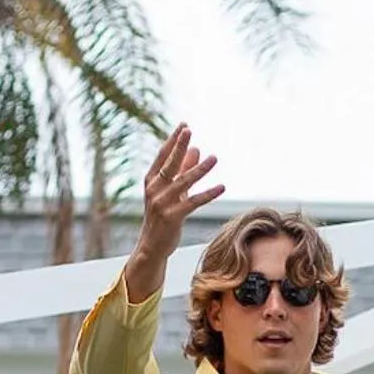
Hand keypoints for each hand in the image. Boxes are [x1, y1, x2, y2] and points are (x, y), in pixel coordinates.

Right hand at [124, 125, 223, 301]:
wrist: (152, 246)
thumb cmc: (162, 217)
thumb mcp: (171, 192)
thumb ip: (182, 171)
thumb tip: (196, 149)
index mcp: (151, 181)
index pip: (162, 156)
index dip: (173, 141)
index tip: (184, 126)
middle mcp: (154, 190)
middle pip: (169, 164)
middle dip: (179, 146)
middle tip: (189, 131)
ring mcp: (162, 203)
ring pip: (184, 182)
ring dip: (200, 169)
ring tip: (214, 158)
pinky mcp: (173, 217)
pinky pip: (194, 202)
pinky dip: (208, 194)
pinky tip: (222, 187)